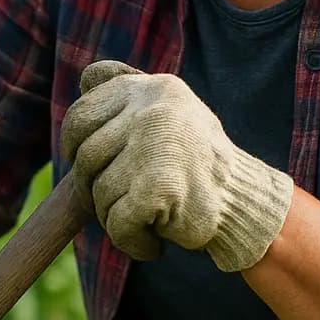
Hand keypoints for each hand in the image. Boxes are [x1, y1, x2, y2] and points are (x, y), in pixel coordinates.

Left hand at [60, 60, 294, 271]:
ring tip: (152, 214)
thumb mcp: (168, 110)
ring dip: (117, 216)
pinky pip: (117, 224)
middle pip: (85, 157)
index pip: (80, 116)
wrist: (244, 203)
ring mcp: (156, 148)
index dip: (75, 148)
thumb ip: (128, 92)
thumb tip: (86, 78)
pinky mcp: (159, 189)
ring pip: (99, 193)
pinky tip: (155, 242)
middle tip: (128, 198)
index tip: (94, 167)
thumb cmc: (197, 161)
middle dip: (96, 187)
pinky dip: (132, 241)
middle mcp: (154, 111)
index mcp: (153, 88)